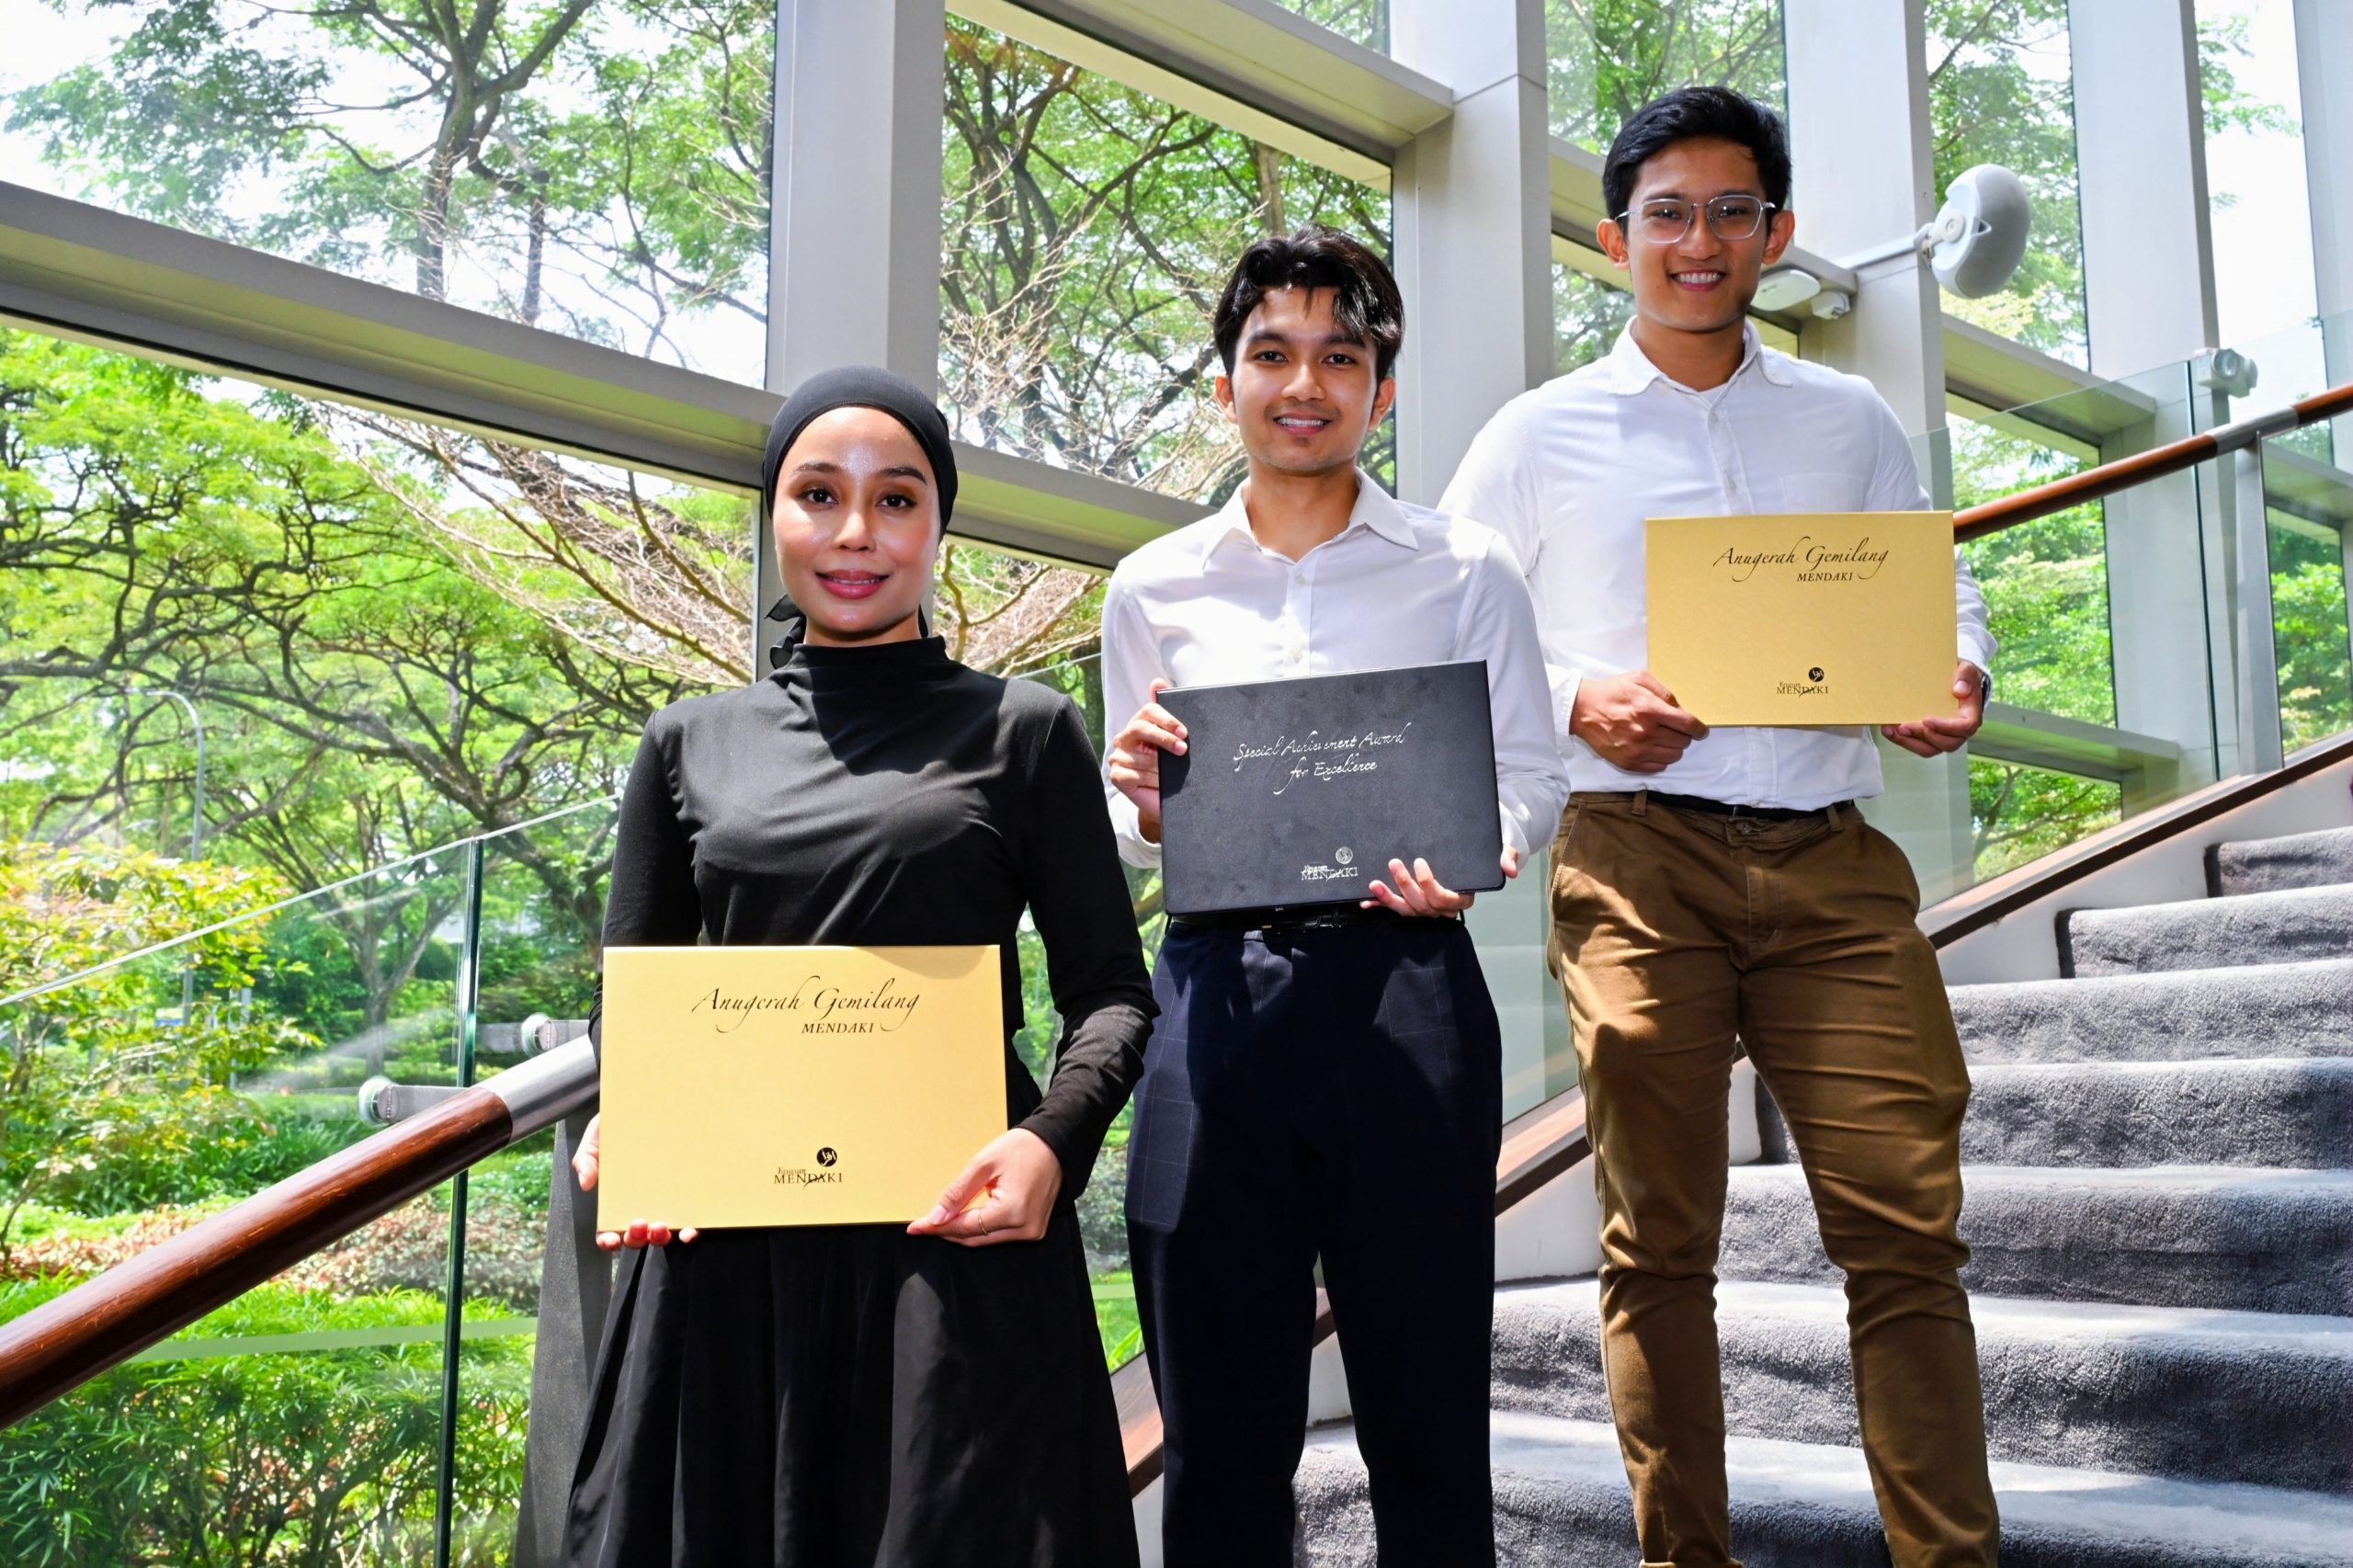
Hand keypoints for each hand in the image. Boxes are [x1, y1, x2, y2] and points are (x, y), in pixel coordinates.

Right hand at [572, 1112, 697, 1248]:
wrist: (646, 1104)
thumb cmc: (617, 1126)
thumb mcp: (596, 1139)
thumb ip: (585, 1160)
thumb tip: (586, 1184)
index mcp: (615, 1198)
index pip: (608, 1230)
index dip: (607, 1240)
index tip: (611, 1239)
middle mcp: (640, 1204)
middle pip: (636, 1236)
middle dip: (637, 1238)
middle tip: (639, 1223)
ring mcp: (664, 1201)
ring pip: (661, 1233)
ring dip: (660, 1237)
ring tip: (660, 1226)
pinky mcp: (685, 1194)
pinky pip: (689, 1219)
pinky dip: (688, 1231)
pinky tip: (689, 1231)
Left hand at [906, 1127, 1063, 1246]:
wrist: (1057, 1143)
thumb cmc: (1023, 1147)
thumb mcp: (983, 1164)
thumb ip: (957, 1193)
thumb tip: (936, 1218)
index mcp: (1012, 1212)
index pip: (965, 1227)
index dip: (937, 1228)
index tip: (915, 1228)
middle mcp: (1024, 1229)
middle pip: (974, 1239)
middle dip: (947, 1231)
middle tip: (923, 1224)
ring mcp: (1031, 1232)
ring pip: (986, 1239)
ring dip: (963, 1231)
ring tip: (941, 1220)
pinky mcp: (1034, 1229)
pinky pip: (999, 1235)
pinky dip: (981, 1228)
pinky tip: (965, 1218)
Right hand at [1107, 678, 1186, 844]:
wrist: (1165, 800)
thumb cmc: (1170, 769)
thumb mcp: (1174, 742)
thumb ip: (1169, 716)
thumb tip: (1158, 682)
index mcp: (1139, 725)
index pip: (1148, 711)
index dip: (1166, 719)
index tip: (1184, 732)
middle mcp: (1125, 738)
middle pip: (1141, 728)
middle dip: (1164, 739)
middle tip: (1183, 749)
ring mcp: (1118, 757)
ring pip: (1143, 757)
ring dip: (1163, 769)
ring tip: (1172, 776)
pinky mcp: (1116, 776)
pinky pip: (1136, 774)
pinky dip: (1152, 780)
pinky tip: (1160, 785)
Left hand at [1362, 851, 1500, 916]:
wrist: (1474, 852)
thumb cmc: (1485, 853)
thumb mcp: (1502, 850)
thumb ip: (1507, 858)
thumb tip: (1510, 869)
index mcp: (1464, 897)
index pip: (1445, 899)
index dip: (1430, 885)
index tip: (1421, 863)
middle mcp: (1443, 906)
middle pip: (1423, 905)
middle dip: (1406, 886)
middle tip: (1394, 863)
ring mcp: (1427, 906)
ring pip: (1407, 909)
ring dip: (1389, 898)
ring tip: (1375, 883)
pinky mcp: (1413, 901)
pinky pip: (1396, 907)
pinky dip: (1381, 905)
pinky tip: (1367, 901)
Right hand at [1570, 671, 1707, 771]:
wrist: (1582, 710)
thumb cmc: (1612, 692)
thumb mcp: (1640, 679)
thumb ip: (1664, 692)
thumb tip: (1681, 710)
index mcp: (1650, 709)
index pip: (1687, 725)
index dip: (1699, 729)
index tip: (1701, 731)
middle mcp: (1645, 732)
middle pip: (1683, 741)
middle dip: (1684, 735)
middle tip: (1673, 728)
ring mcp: (1637, 750)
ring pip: (1673, 756)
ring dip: (1673, 747)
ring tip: (1663, 738)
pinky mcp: (1629, 763)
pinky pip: (1659, 767)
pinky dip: (1661, 758)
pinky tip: (1653, 747)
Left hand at [1880, 661, 1985, 756]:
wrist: (1954, 682)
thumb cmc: (1962, 677)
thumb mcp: (1967, 669)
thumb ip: (1965, 676)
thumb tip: (1959, 690)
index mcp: (1971, 715)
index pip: (1964, 727)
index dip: (1946, 727)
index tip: (1926, 719)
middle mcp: (1959, 731)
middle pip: (1945, 743)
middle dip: (1922, 736)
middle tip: (1903, 727)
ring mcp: (1944, 736)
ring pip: (1929, 749)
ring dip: (1907, 742)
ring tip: (1890, 730)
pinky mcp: (1930, 737)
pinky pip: (1918, 745)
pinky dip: (1902, 740)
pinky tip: (1888, 730)